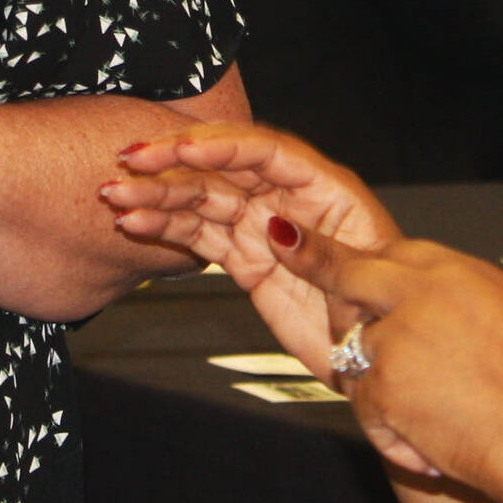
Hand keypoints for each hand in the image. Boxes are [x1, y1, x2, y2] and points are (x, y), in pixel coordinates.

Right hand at [100, 124, 401, 378]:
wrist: (376, 356)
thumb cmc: (388, 310)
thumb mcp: (365, 279)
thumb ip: (320, 251)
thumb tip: (277, 228)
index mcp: (326, 189)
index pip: (268, 152)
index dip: (225, 145)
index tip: (184, 148)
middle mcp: (288, 198)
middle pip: (223, 167)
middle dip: (174, 162)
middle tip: (130, 161)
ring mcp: (262, 226)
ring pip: (202, 199)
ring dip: (157, 195)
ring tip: (115, 195)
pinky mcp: (244, 257)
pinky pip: (199, 234)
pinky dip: (165, 228)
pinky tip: (134, 222)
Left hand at [267, 221, 502, 502]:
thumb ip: (455, 298)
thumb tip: (417, 293)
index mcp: (459, 272)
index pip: (393, 251)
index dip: (363, 260)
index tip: (329, 245)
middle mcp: (422, 294)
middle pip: (350, 273)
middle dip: (313, 260)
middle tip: (283, 243)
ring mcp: (397, 338)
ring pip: (355, 351)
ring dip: (379, 384)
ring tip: (437, 414)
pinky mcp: (382, 385)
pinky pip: (365, 406)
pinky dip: (391, 431)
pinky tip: (432, 444)